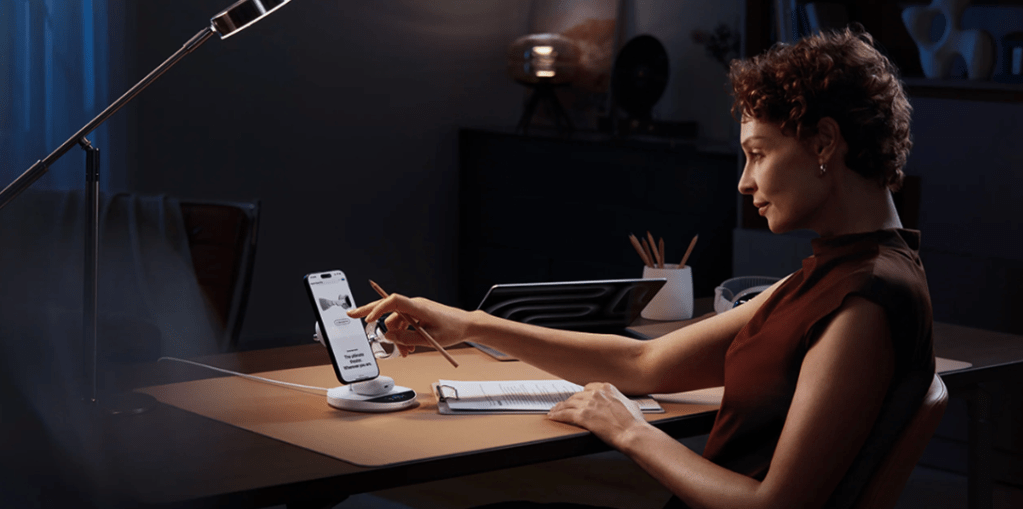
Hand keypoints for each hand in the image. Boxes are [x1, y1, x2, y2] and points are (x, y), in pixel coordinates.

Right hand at [347, 294, 471, 356]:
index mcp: (418, 307)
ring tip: (405, 353)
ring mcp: (416, 309)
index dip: (378, 309)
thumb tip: (388, 337)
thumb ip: (408, 339)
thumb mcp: (430, 340)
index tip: (368, 319)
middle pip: (387, 306)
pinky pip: (403, 323)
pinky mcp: (418, 314)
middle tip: (351, 314)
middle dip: (369, 312)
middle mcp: (415, 305)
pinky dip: (402, 335)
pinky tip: (409, 347)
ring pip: (396, 322)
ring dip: (395, 337)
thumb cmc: (453, 329)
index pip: (394, 302)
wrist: (467, 325)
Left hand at [547, 382, 649, 448]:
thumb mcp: (631, 404)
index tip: (578, 398)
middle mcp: (596, 393)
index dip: (581, 395)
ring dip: (559, 408)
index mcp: (607, 388)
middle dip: (569, 402)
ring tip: (554, 411)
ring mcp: (589, 404)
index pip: (588, 388)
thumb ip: (622, 401)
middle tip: (562, 406)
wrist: (632, 432)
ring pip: (568, 403)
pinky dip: (557, 415)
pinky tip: (552, 416)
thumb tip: (623, 404)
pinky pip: (565, 414)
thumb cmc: (634, 422)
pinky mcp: (583, 416)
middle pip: (576, 396)